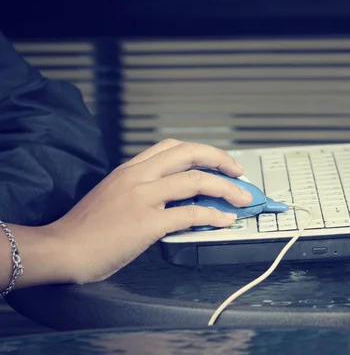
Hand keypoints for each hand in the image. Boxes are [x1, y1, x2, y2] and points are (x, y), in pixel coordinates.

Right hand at [39, 139, 252, 283]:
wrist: (60, 249)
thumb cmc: (84, 229)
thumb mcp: (113, 195)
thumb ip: (140, 189)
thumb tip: (175, 198)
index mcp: (130, 170)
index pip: (171, 146)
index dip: (201, 151)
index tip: (217, 161)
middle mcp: (138, 176)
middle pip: (189, 153)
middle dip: (220, 159)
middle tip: (237, 171)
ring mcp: (143, 197)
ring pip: (196, 180)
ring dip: (226, 188)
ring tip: (242, 198)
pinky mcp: (147, 222)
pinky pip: (190, 214)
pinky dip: (213, 215)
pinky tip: (224, 220)